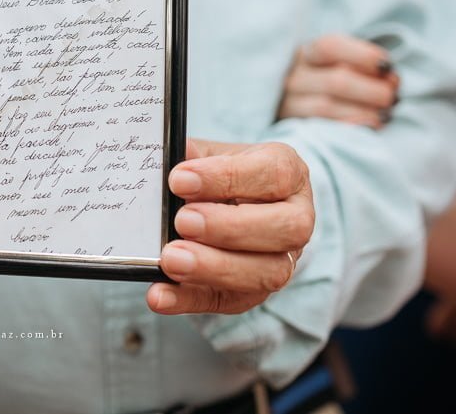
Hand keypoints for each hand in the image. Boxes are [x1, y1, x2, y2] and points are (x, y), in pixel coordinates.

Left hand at [148, 139, 314, 314]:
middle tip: (182, 221)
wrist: (227, 202)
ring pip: (268, 273)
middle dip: (230, 227)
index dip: (227, 177)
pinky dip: (189, 299)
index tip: (179, 179)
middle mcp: (296, 218)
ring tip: (170, 259)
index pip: (274, 174)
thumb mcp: (206, 155)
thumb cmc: (218, 174)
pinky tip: (159, 294)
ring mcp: (282, 261)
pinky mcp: (253, 293)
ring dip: (214, 268)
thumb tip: (160, 164)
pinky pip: (228, 301)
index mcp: (288, 172)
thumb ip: (189, 157)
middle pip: (286, 229)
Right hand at [278, 34, 398, 128]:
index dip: (363, 56)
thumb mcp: (339, 63)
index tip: (387, 66)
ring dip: (365, 111)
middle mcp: (292, 77)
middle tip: (392, 96)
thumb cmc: (329, 80)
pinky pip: (323, 129)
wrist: (299, 104)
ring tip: (386, 114)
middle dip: (372, 90)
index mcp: (305, 53)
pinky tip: (371, 125)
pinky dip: (351, 126)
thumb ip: (363, 65)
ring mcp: (288, 104)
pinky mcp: (292, 127)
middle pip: (334, 81)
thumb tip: (390, 78)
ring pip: (326, 107)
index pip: (330, 47)